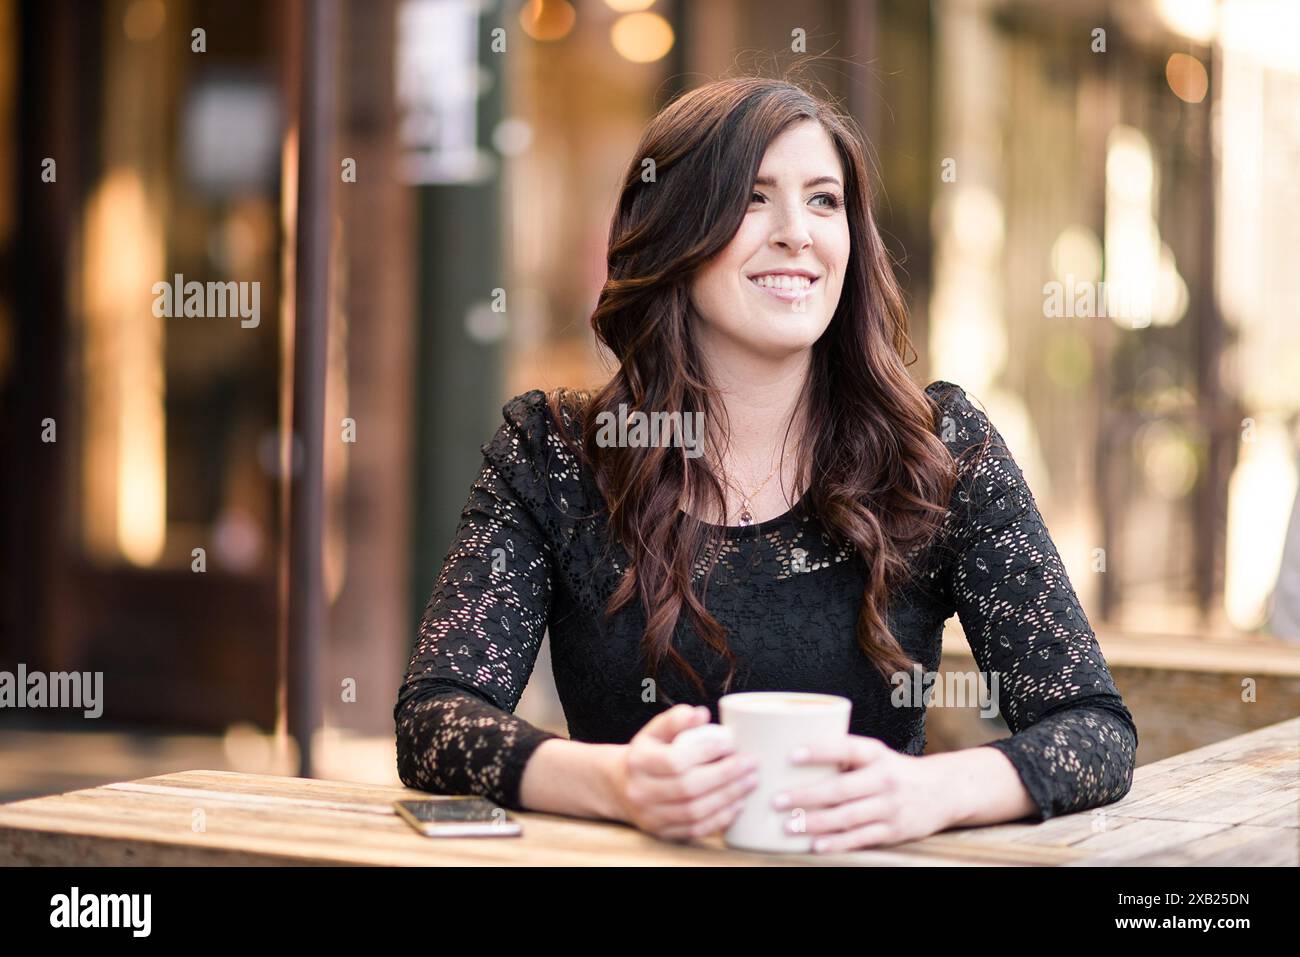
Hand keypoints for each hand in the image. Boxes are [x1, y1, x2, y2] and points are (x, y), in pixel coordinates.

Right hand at [608, 703, 759, 841]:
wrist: (623, 786)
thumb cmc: (649, 753)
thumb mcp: (656, 731)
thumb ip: (677, 720)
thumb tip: (701, 714)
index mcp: (639, 761)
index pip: (674, 760)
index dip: (705, 751)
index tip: (731, 742)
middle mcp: (640, 791)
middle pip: (688, 788)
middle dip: (725, 776)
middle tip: (751, 764)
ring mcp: (650, 816)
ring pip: (694, 812)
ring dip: (728, 797)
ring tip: (750, 782)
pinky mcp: (662, 833)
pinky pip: (696, 830)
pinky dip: (720, 819)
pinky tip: (738, 804)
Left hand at [772, 735, 952, 852]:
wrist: (942, 790)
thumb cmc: (893, 769)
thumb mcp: (875, 754)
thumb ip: (843, 756)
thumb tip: (790, 756)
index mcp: (875, 753)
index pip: (845, 748)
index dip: (819, 751)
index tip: (791, 754)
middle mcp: (884, 779)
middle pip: (841, 789)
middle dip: (806, 795)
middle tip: (777, 800)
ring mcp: (890, 807)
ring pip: (848, 817)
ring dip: (816, 823)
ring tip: (788, 826)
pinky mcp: (893, 830)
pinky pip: (861, 838)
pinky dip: (838, 843)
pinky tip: (816, 845)